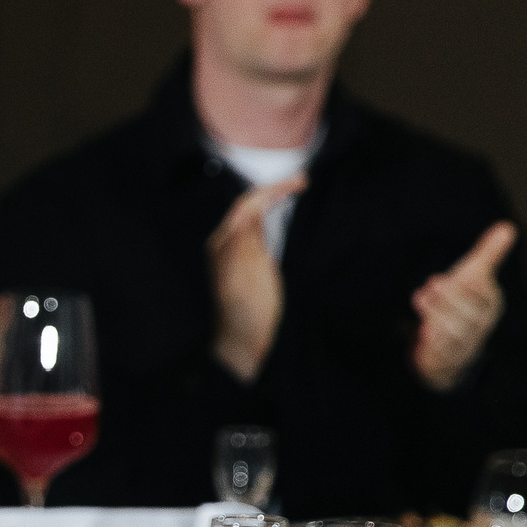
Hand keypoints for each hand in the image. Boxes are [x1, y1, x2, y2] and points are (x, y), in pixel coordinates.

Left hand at [206, 178, 303, 382]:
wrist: (244, 344)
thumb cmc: (247, 316)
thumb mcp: (247, 281)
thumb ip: (245, 246)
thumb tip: (246, 212)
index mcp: (223, 245)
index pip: (246, 206)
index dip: (272, 190)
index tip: (301, 183)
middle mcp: (226, 244)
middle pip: (248, 206)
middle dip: (273, 190)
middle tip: (303, 182)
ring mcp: (235, 253)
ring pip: (252, 216)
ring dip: (273, 200)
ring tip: (298, 189)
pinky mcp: (248, 262)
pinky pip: (257, 230)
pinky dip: (271, 216)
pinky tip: (284, 214)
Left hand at [412, 221, 514, 391]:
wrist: (449, 348)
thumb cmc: (461, 304)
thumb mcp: (472, 276)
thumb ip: (488, 254)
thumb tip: (508, 226)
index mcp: (489, 305)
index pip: (484, 296)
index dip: (465, 286)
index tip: (440, 277)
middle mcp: (480, 325)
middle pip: (471, 315)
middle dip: (450, 299)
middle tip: (433, 283)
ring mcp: (465, 344)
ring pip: (456, 333)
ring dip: (437, 315)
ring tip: (420, 298)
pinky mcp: (447, 358)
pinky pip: (443, 353)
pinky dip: (433, 341)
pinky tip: (423, 330)